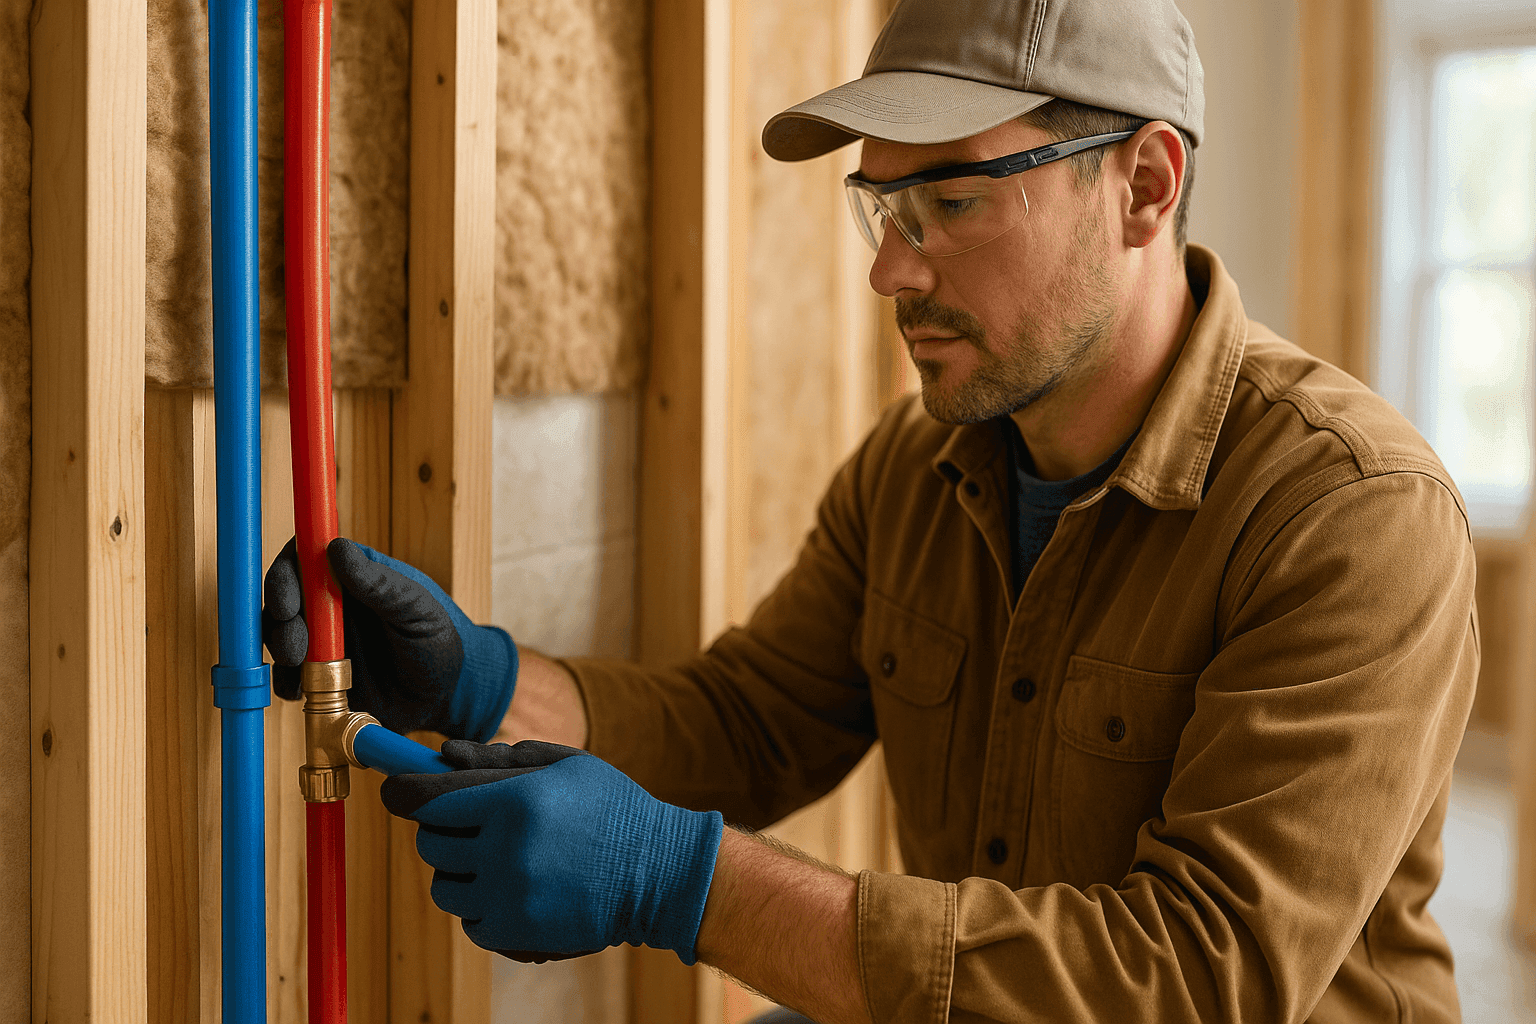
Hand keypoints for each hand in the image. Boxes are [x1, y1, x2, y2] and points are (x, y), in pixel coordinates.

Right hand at [262, 537, 517, 741]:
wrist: (445, 698)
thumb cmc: (438, 642)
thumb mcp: (417, 610)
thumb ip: (379, 583)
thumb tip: (336, 548)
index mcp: (355, 577)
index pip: (307, 557)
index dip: (287, 571)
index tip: (288, 599)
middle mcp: (331, 605)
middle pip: (283, 595)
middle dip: (277, 617)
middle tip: (295, 645)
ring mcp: (322, 640)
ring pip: (277, 633)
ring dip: (278, 646)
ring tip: (299, 665)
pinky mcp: (317, 676)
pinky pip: (287, 675)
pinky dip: (286, 681)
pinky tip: (301, 690)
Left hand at [379, 739, 724, 963]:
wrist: (657, 872)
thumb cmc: (611, 809)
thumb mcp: (565, 765)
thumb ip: (501, 759)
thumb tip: (444, 756)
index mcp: (516, 801)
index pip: (430, 800)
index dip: (403, 793)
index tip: (392, 791)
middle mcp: (505, 849)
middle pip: (430, 845)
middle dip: (438, 833)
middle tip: (461, 827)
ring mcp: (509, 895)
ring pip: (444, 888)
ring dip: (457, 873)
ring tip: (491, 862)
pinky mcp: (516, 932)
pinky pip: (469, 923)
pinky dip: (479, 908)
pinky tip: (509, 891)